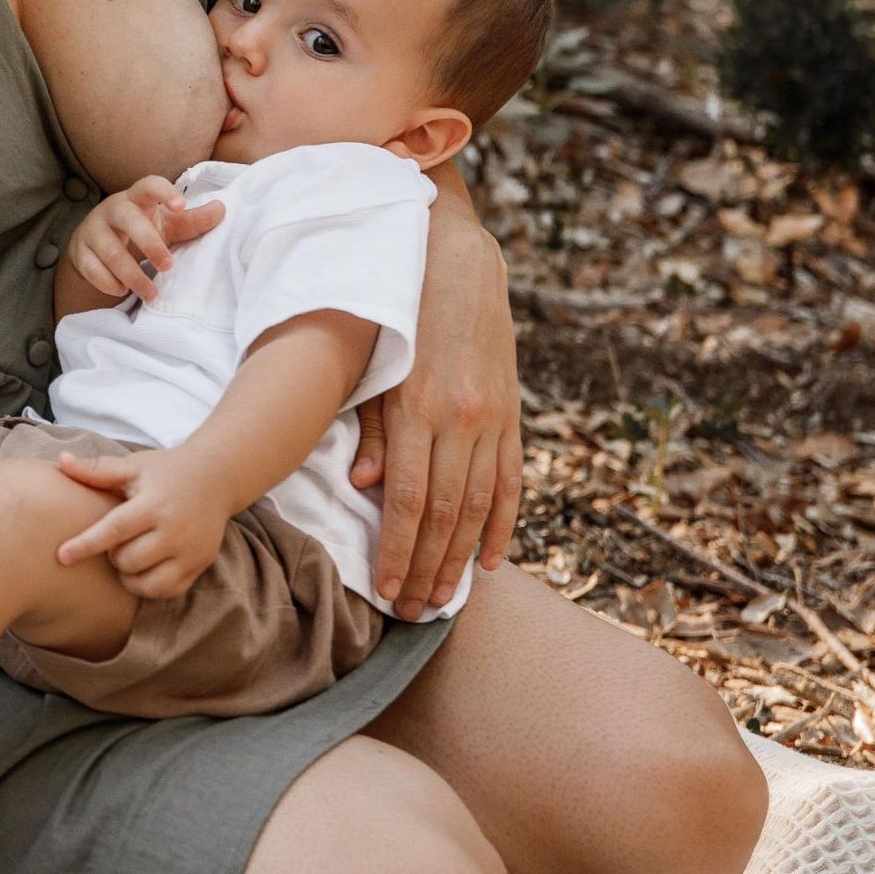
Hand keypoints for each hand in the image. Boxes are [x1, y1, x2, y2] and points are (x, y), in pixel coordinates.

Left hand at [54, 447, 228, 600]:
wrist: (217, 477)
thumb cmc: (167, 471)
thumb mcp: (134, 466)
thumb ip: (97, 469)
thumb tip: (61, 462)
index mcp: (154, 503)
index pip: (115, 530)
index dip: (86, 544)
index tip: (62, 556)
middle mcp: (175, 530)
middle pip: (129, 561)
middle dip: (112, 556)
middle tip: (115, 541)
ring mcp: (190, 551)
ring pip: (147, 583)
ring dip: (128, 575)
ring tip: (127, 555)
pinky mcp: (200, 565)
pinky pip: (167, 591)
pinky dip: (148, 586)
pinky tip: (144, 569)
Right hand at [65, 177, 224, 306]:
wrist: (96, 244)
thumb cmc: (139, 229)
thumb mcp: (166, 224)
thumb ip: (192, 220)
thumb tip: (222, 210)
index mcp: (137, 198)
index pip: (148, 185)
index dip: (164, 192)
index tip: (181, 205)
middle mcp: (112, 209)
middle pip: (128, 219)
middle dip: (149, 243)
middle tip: (168, 267)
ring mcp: (93, 229)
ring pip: (109, 249)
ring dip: (131, 274)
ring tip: (151, 294)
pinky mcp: (80, 251)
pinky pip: (91, 268)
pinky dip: (107, 282)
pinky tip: (121, 291)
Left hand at [350, 202, 520, 616]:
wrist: (455, 259)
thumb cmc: (397, 312)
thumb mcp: (372, 363)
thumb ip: (370, 426)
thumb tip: (363, 488)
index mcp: (418, 407)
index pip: (410, 501)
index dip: (398, 552)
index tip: (386, 591)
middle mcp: (461, 419)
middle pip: (445, 515)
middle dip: (426, 570)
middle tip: (410, 614)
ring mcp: (492, 418)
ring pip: (479, 506)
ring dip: (460, 559)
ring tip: (442, 600)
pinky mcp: (511, 413)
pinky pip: (510, 480)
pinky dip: (501, 525)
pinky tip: (488, 562)